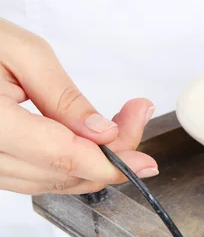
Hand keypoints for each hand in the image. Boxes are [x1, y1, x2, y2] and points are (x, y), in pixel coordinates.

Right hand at [0, 18, 157, 194]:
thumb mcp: (23, 53)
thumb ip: (64, 97)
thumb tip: (102, 133)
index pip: (60, 156)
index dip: (110, 162)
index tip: (146, 162)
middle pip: (62, 174)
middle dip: (111, 155)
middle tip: (136, 117)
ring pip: (52, 183)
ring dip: (93, 163)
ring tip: (118, 124)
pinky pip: (35, 178)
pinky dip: (69, 166)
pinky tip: (88, 142)